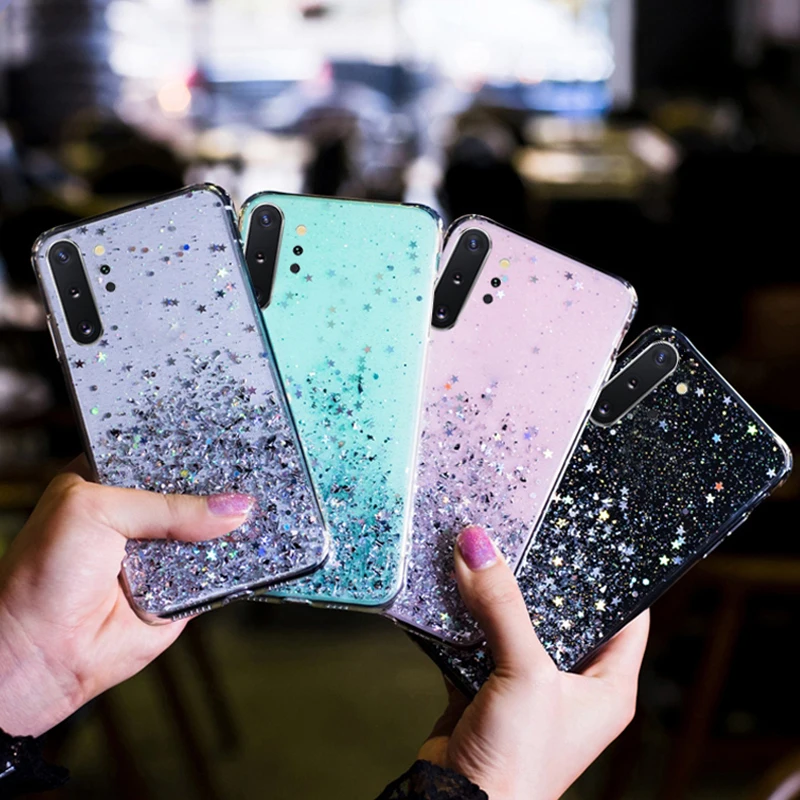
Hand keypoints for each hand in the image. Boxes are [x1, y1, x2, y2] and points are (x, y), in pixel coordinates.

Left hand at [0, 458, 254, 735]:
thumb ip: (167, 506)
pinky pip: (219, 570)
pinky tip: (256, 543)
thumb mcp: (97, 511)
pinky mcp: (183, 589)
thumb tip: (233, 508)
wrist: (42, 653)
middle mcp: (140, 517)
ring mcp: (164, 553)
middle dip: (221, 488)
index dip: (193, 451)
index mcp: (111, 482)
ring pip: (211, 531)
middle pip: (194, 492)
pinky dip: (236, 562)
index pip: (163, 455)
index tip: (230, 440)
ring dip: (232, 525)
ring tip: (262, 507)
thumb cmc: (43, 575)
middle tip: (253, 475)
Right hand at [419, 525, 648, 799]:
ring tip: (485, 550)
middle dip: (540, 576)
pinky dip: (464, 616)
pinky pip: (478, 638)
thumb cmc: (519, 763)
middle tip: (526, 532)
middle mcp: (570, 683)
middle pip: (562, 612)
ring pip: (515, 623)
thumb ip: (502, 606)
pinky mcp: (485, 686)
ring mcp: (527, 685)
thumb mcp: (525, 674)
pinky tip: (454, 587)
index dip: (615, 576)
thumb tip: (478, 546)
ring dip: (496, 594)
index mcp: (606, 685)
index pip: (626, 616)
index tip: (593, 536)